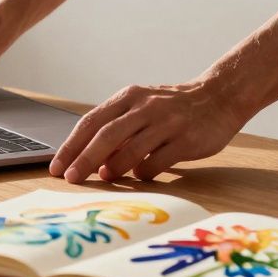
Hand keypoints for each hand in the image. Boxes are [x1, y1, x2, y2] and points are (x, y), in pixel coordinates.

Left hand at [48, 79, 250, 182]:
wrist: (219, 97)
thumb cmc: (172, 108)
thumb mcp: (141, 107)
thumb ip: (117, 128)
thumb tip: (90, 161)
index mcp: (129, 97)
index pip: (91, 122)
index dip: (71, 145)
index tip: (58, 166)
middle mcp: (145, 107)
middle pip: (106, 135)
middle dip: (84, 159)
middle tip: (71, 179)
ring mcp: (167, 122)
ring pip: (131, 148)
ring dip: (114, 168)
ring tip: (104, 178)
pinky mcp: (186, 139)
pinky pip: (159, 161)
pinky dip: (144, 172)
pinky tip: (140, 176)